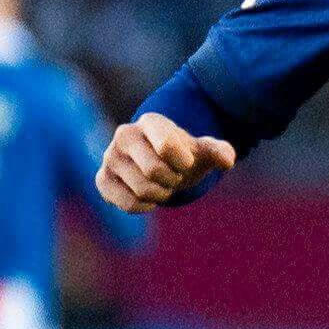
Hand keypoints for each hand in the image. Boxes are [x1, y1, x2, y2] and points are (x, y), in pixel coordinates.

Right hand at [99, 113, 237, 210]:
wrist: (159, 164)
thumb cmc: (182, 155)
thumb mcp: (203, 151)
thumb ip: (219, 151)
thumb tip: (227, 161)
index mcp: (151, 121)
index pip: (166, 147)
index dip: (183, 163)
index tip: (185, 162)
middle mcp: (125, 134)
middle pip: (153, 171)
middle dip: (172, 180)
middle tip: (174, 177)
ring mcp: (110, 157)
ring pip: (142, 189)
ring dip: (161, 194)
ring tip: (161, 185)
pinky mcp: (102, 179)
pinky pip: (127, 203)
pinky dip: (145, 206)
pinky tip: (148, 198)